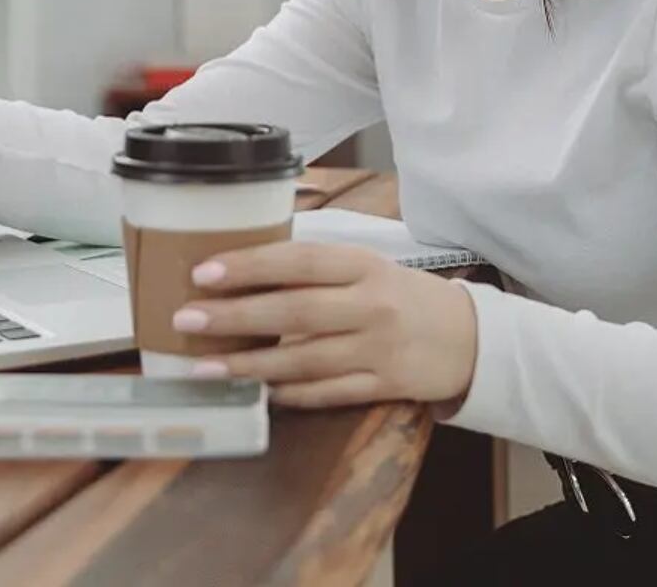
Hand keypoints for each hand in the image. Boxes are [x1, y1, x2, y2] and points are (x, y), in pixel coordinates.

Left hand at [170, 242, 478, 408]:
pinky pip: (327, 393)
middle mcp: (371, 306)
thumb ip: (316, 268)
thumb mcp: (368, 267)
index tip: (203, 273)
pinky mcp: (384, 386)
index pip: (299, 262)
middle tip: (187, 319)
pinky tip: (257, 392)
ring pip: (304, 359)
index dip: (250, 266)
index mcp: (364, 266)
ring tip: (203, 366)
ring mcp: (378, 350)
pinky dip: (290, 394)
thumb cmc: (403, 295)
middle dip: (234, 317)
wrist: (470, 337)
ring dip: (249, 365)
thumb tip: (243, 267)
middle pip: (294, 312)